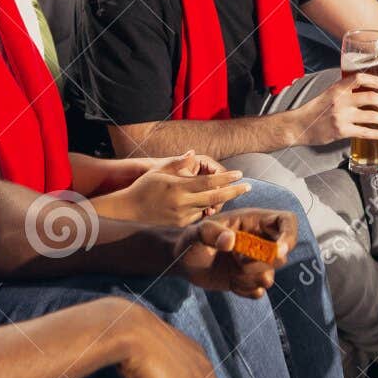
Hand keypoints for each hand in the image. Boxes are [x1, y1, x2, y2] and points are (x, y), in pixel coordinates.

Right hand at [118, 152, 250, 226]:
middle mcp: (182, 203)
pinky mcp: (180, 225)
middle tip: (248, 186)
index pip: (208, 182)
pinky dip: (206, 208)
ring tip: (232, 192)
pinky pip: (199, 215)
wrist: (129, 210)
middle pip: (215, 197)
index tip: (240, 174)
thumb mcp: (159, 171)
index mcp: (178, 187)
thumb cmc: (144, 187)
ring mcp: (182, 216)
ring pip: (209, 207)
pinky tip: (210, 203)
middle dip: (234, 192)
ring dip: (222, 200)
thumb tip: (194, 153)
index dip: (226, 178)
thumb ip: (178, 162)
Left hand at [171, 208, 297, 297]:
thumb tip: (230, 241)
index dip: (289, 236)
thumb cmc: (189, 241)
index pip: (287, 222)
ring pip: (270, 275)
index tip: (277, 251)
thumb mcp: (195, 233)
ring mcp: (254, 262)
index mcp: (253, 222)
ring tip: (231, 272)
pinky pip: (260, 290)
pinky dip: (246, 290)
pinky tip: (231, 283)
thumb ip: (210, 232)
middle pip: (281, 255)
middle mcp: (258, 241)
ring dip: (251, 278)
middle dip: (261, 264)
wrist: (182, 262)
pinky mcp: (248, 280)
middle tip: (237, 261)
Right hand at [288, 71, 377, 147]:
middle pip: (371, 97)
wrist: (298, 125)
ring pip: (371, 116)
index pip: (360, 78)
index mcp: (337, 88)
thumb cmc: (314, 110)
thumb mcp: (328, 94)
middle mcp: (340, 100)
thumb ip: (344, 91)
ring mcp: (341, 116)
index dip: (376, 81)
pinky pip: (365, 132)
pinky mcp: (341, 131)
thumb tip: (366, 91)